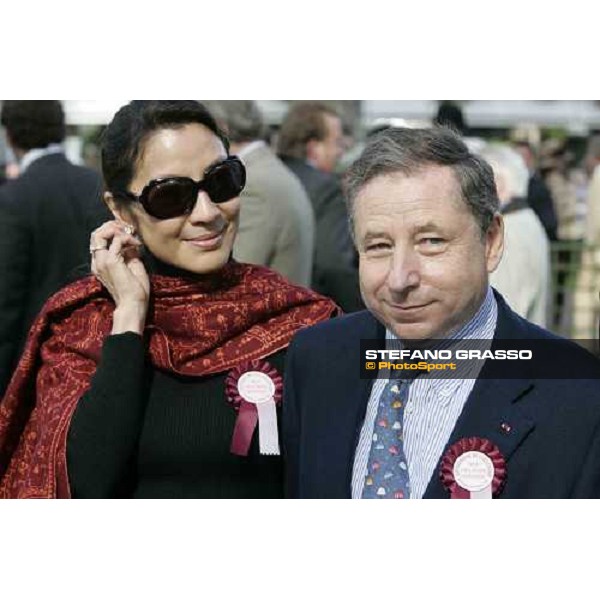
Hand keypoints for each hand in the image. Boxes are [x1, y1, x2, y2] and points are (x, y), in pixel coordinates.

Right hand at [90, 220, 148, 334]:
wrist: (133, 304)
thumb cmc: (135, 290)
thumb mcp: (133, 266)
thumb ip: (129, 253)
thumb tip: (132, 241)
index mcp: (100, 263)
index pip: (99, 240)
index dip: (112, 230)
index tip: (128, 231)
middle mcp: (97, 261)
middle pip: (96, 234)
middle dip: (112, 226)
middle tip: (129, 229)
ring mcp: (101, 261)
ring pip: (100, 234)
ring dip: (117, 230)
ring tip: (131, 235)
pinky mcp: (110, 261)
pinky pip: (116, 240)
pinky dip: (127, 238)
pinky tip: (136, 244)